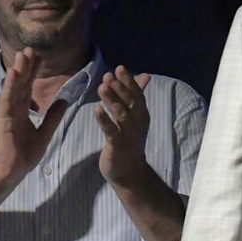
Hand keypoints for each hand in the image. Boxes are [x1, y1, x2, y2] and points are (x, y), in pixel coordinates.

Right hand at [0, 48, 67, 185]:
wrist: (12, 171)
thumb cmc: (24, 155)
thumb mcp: (45, 133)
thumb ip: (53, 117)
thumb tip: (65, 101)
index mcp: (21, 111)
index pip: (28, 87)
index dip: (33, 72)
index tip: (40, 57)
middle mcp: (13, 108)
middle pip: (20, 83)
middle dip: (25, 66)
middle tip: (31, 48)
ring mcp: (6, 112)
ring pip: (13, 87)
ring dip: (17, 70)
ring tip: (22, 54)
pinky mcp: (2, 118)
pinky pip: (7, 98)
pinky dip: (10, 85)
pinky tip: (14, 72)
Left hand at [95, 66, 152, 187]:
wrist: (130, 172)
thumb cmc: (130, 141)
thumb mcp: (135, 117)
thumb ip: (137, 96)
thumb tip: (145, 75)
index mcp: (142, 114)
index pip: (137, 94)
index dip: (129, 81)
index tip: (119, 68)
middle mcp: (138, 123)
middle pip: (130, 102)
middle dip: (119, 88)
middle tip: (107, 75)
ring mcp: (128, 135)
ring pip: (121, 115)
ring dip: (112, 100)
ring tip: (101, 87)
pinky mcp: (117, 146)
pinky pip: (111, 132)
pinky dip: (104, 120)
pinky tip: (96, 110)